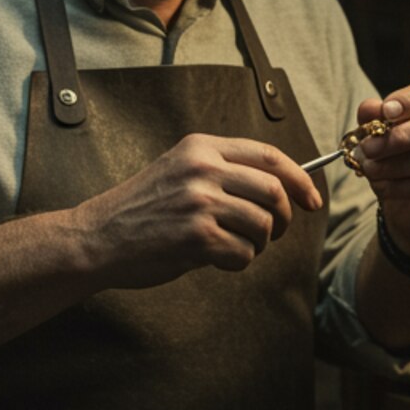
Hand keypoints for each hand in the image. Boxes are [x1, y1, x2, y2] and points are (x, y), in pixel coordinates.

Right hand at [69, 133, 323, 289]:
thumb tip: (281, 187)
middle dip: (282, 219)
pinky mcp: (197, 236)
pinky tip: (217, 259)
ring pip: (263, 225)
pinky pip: (244, 252)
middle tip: (270, 232)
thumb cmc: (141, 210)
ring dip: (258, 244)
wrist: (97, 237)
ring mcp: (199, 202)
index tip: (312, 199)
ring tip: (235, 246)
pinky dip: (239, 262)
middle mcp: (202, 169)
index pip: (269, 155)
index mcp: (200, 148)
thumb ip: (222, 171)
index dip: (299, 179)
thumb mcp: (179, 170)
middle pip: (274, 191)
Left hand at [354, 80, 409, 256]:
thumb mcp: (386, 134)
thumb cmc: (405, 159)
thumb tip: (369, 109)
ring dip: (394, 165)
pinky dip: (400, 187)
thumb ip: (377, 118)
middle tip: (368, 147)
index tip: (385, 111)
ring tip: (369, 169)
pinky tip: (381, 186)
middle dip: (398, 137)